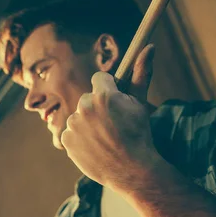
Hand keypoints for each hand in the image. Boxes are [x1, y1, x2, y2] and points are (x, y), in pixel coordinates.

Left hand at [61, 44, 161, 193]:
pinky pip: (71, 132)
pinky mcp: (66, 140)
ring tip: (104, 137)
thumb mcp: (140, 103)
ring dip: (88, 123)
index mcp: (103, 94)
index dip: (109, 90)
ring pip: (79, 116)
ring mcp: (73, 124)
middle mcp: (85, 107)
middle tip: (113, 124)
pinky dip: (80, 138)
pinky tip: (94, 146)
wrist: (131, 170)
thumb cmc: (139, 134)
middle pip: (88, 98)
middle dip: (98, 107)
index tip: (115, 102)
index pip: (99, 79)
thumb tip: (149, 47)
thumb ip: (141, 73)